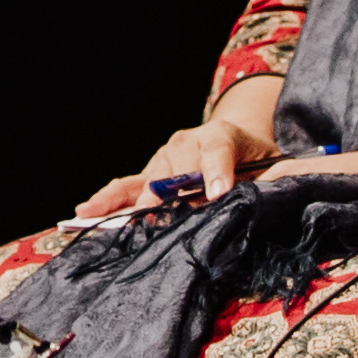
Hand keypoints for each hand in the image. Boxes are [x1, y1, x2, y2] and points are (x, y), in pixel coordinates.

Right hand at [72, 90, 280, 219]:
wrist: (239, 141)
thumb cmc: (256, 158)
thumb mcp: (270, 166)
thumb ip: (262, 181)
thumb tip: (252, 198)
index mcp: (223, 135)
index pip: (218, 151)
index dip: (216, 173)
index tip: (217, 195)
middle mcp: (188, 142)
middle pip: (176, 172)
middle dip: (170, 199)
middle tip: (163, 222)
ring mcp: (165, 156)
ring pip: (148, 180)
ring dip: (135, 203)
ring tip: (114, 217)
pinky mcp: (151, 171)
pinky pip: (128, 185)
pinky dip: (109, 198)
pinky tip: (87, 209)